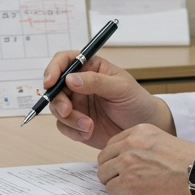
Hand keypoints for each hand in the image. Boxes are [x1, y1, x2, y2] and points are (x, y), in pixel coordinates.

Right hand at [40, 50, 173, 149]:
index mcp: (90, 67)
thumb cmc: (136, 101)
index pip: (65, 61)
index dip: (54, 68)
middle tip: (68, 111)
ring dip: (69, 119)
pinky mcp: (76, 123)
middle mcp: (79, 84)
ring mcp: (77, 104)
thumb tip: (70, 78)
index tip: (50, 81)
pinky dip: (73, 131)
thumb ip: (96, 81)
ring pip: (57, 108)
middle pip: (55, 87)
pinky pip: (63, 126)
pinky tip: (88, 133)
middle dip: (58, 100)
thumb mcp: (120, 87)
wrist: (143, 128)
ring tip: (89, 126)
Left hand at [97, 124, 194, 194]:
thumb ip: (141, 144)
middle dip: (111, 170)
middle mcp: (130, 144)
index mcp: (138, 131)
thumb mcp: (162, 140)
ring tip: (129, 187)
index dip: (115, 158)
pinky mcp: (128, 183)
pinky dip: (120, 194)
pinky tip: (134, 194)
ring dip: (113, 182)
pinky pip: (111, 190)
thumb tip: (123, 157)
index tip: (122, 166)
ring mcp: (127, 163)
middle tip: (123, 179)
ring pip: (104, 175)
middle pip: (104, 159)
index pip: (112, 144)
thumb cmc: (188, 161)